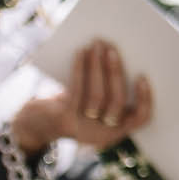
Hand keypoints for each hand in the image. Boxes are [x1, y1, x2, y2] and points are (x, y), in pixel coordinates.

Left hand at [9, 40, 153, 155]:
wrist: (33, 126)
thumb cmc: (71, 107)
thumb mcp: (93, 105)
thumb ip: (109, 91)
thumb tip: (117, 56)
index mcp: (117, 130)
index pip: (141, 118)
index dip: (145, 98)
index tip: (143, 76)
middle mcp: (103, 134)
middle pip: (117, 102)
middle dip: (116, 72)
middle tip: (113, 48)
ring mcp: (83, 128)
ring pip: (97, 95)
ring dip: (98, 66)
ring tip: (97, 45)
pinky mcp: (64, 119)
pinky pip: (77, 90)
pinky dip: (80, 68)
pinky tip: (81, 52)